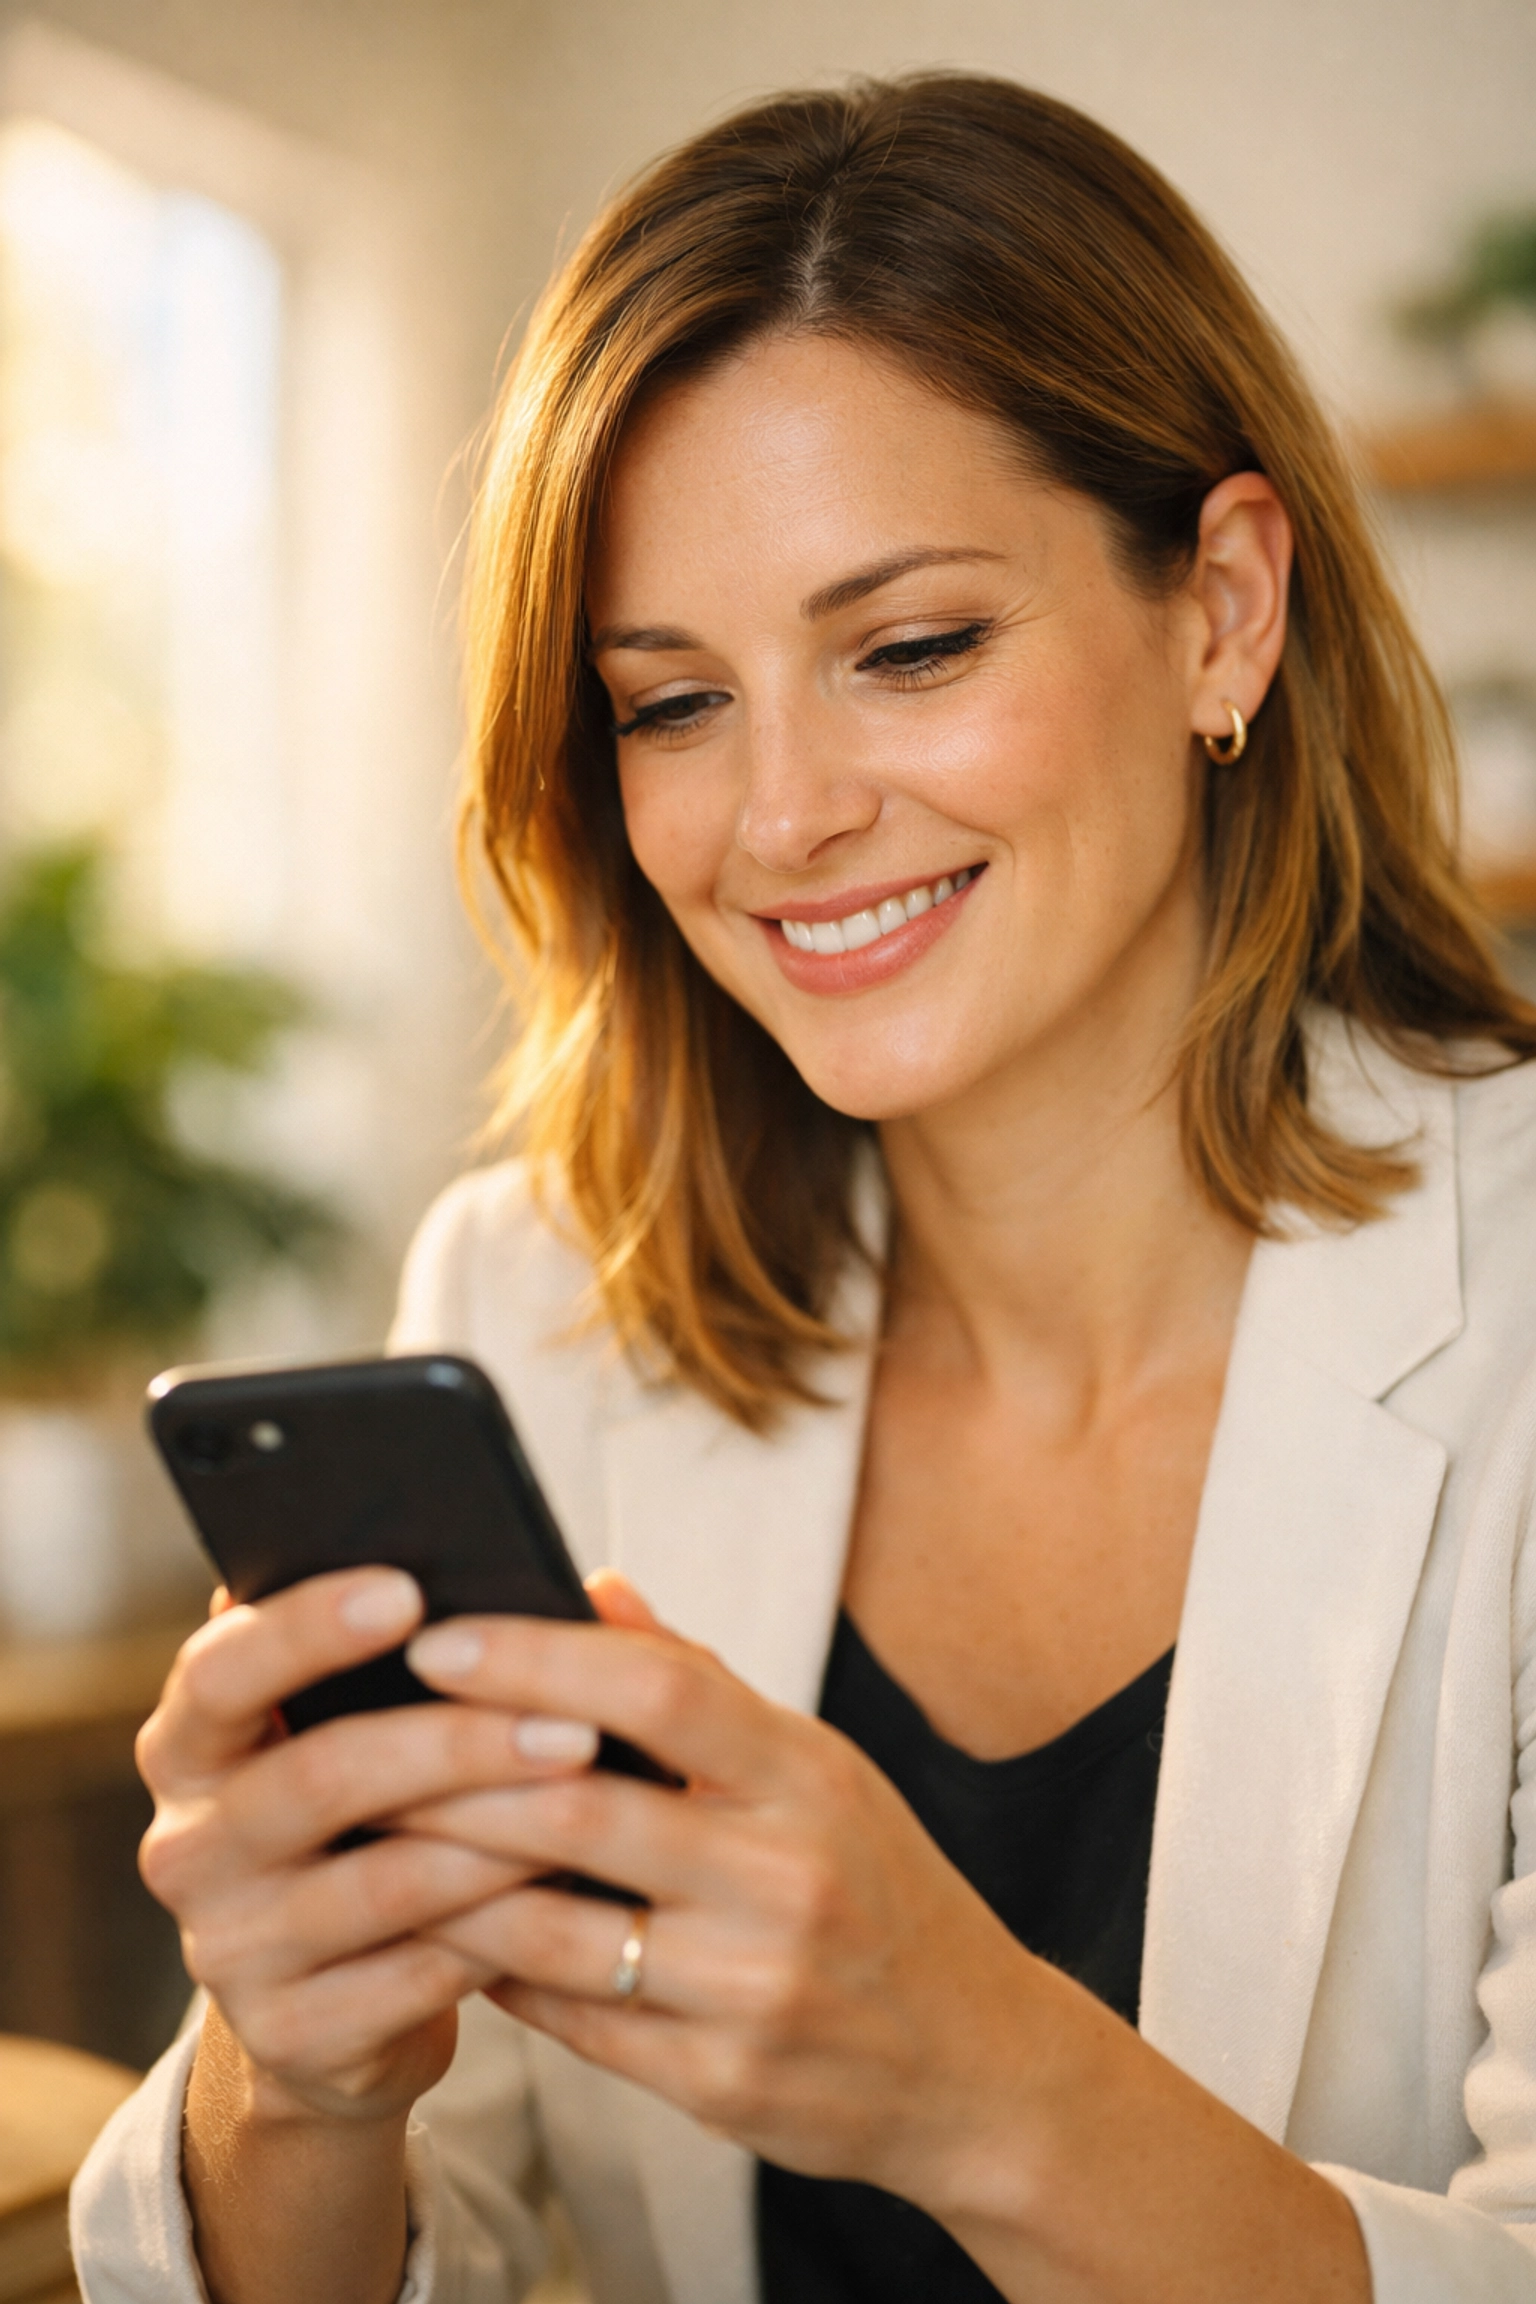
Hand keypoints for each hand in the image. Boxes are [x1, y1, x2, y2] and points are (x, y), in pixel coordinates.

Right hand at [137, 1567, 603, 2124]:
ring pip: (387, 1882)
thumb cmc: (363, 1827)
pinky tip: (571, 1893)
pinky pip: (421, 1973)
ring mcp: (230, 1951)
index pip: (221, 1671)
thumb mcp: (343, 1737)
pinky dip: (506, 1927)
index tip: (408, 1591)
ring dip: (505, 1837)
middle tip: (571, 1723)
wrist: (338, 2009)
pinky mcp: (292, 2035)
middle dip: (458, 1743)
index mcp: (189, 1746)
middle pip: (321, 1777)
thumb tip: (483, 1567)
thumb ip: (386, 1660)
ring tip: (595, 1800)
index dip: (308, 1629)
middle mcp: (187, 1847)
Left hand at [393, 1576, 1039, 2211]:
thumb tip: (593, 1588)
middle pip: (577, 1805)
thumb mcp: (820, 1769)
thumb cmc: (880, 1889)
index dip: (534, 1657)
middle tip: (365, 1742)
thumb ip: (701, 1683)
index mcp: (810, 1774)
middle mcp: (784, 1876)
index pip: (654, 1689)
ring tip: (378, 1838)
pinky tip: (452, 1932)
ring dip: (446, 1879)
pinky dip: (495, 1968)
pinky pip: (568, 2017)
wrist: (978, 2064)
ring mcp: (750, 1988)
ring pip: (547, 1924)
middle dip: (451, 1772)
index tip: (438, 1638)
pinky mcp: (718, 2082)